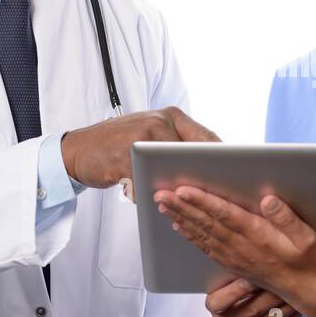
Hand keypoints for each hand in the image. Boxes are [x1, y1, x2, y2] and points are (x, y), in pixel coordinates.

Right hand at [60, 107, 218, 192]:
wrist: (77, 150)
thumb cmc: (119, 146)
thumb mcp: (151, 135)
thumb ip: (177, 145)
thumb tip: (214, 171)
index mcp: (170, 116)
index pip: (208, 139)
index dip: (224, 161)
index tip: (237, 180)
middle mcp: (159, 122)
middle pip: (194, 155)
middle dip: (204, 177)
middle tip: (214, 196)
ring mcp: (141, 138)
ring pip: (172, 171)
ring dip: (175, 188)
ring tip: (178, 200)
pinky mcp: (124, 157)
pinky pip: (146, 182)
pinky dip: (147, 193)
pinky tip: (142, 196)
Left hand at [155, 187, 315, 316]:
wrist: (310, 293)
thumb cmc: (312, 262)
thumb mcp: (309, 238)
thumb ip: (287, 218)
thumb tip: (267, 198)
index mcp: (259, 237)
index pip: (225, 215)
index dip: (203, 202)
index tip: (183, 190)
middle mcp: (243, 248)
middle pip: (207, 223)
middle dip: (182, 207)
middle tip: (160, 193)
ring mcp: (237, 257)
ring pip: (203, 235)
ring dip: (181, 219)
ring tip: (163, 205)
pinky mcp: (235, 264)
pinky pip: (207, 248)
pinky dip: (190, 236)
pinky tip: (179, 227)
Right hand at [205, 276, 300, 316]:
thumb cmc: (244, 293)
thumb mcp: (235, 280)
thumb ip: (240, 272)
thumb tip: (255, 257)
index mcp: (213, 306)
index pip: (220, 301)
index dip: (239, 289)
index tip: (258, 276)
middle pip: (251, 309)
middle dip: (273, 292)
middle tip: (290, 278)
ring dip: (286, 304)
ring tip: (299, 290)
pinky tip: (297, 306)